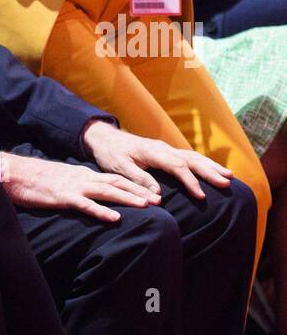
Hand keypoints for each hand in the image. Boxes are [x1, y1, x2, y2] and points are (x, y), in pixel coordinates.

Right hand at [1, 151, 158, 221]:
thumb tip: (91, 198)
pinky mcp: (63, 196)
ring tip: (145, 206)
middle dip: (138, 191)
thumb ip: (78, 188)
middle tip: (158, 200)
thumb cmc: (36, 180)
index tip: (151, 194)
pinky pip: (85, 205)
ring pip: (106, 191)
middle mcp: (83, 178)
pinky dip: (101, 211)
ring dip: (127, 198)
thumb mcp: (62, 181)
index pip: (114, 179)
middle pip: (116, 183)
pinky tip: (114, 219)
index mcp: (83, 175)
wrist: (15, 174)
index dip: (134, 186)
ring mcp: (74, 186)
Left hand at [82, 120, 232, 199]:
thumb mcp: (119, 169)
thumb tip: (158, 195)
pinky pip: (189, 158)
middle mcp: (163, 148)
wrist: (105, 138)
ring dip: (211, 166)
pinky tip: (213, 171)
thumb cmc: (111, 154)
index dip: (190, 181)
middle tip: (227, 182)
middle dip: (209, 171)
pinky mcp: (166, 152)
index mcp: (153, 151)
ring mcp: (166, 149)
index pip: (177, 166)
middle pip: (191, 159)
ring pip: (193, 157)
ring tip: (229, 177)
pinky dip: (203, 164)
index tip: (201, 196)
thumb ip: (138, 180)